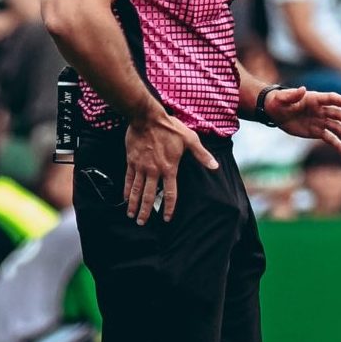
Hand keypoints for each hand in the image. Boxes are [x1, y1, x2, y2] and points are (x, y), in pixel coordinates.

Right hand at [124, 108, 218, 224]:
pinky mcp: (131, 161)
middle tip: (142, 223)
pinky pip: (128, 179)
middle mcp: (153, 171)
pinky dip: (126, 190)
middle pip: (148, 196)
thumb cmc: (170, 128)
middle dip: (145, 211)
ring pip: (135, 190)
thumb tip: (215, 167)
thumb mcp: (190, 140)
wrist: (147, 117)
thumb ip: (202, 155)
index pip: (170, 193)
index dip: (169, 207)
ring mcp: (140, 167)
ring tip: (131, 216)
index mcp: (169, 168)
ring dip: (133, 204)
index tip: (167, 218)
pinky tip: (125, 198)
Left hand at [265, 85, 340, 155]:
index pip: (330, 99)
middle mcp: (321, 109)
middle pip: (337, 113)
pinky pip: (330, 138)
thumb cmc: (278, 102)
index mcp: (314, 99)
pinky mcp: (318, 132)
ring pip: (336, 127)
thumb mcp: (282, 99)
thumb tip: (303, 89)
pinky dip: (338, 145)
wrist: (275, 113)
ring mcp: (320, 121)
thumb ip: (292, 95)